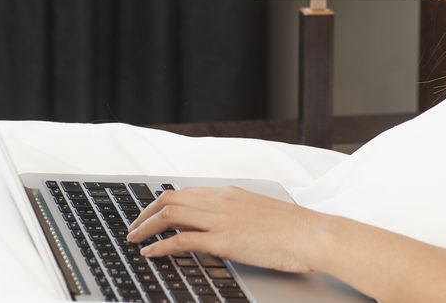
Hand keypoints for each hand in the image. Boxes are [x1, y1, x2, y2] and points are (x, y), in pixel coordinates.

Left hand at [126, 185, 331, 273]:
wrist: (312, 233)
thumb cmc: (293, 228)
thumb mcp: (261, 213)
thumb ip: (239, 215)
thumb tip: (227, 226)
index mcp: (230, 193)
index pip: (186, 192)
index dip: (162, 203)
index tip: (150, 214)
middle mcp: (221, 201)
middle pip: (171, 199)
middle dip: (146, 213)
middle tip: (133, 227)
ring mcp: (221, 219)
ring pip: (170, 214)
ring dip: (146, 227)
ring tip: (134, 239)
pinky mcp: (223, 240)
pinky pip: (182, 240)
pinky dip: (160, 246)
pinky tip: (150, 254)